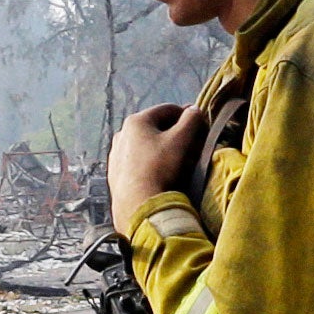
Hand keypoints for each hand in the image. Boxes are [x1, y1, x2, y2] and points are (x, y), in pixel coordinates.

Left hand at [107, 100, 203, 235]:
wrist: (137, 203)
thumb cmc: (160, 167)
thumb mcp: (181, 140)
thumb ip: (191, 120)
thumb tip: (195, 109)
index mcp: (136, 121)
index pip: (168, 110)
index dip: (186, 115)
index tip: (199, 125)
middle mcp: (122, 134)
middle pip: (155, 127)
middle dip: (174, 133)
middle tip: (190, 144)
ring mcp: (116, 154)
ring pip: (145, 145)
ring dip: (161, 148)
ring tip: (176, 160)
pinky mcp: (115, 173)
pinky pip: (137, 161)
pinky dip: (150, 162)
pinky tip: (159, 173)